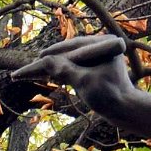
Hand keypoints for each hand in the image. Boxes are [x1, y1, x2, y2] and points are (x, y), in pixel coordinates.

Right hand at [13, 34, 131, 109]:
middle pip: (68, 51)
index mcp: (105, 42)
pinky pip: (71, 65)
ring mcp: (97, 54)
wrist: (125, 108)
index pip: (73, 47)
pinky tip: (41, 73)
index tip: (39, 56)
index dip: (53, 54)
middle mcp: (101, 44)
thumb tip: (44, 60)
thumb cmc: (109, 95)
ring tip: (26, 72)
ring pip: (67, 59)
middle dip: (48, 59)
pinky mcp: (93, 65)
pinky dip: (57, 71)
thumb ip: (65, 70)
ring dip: (49, 66)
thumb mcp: (84, 82)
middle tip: (26, 66)